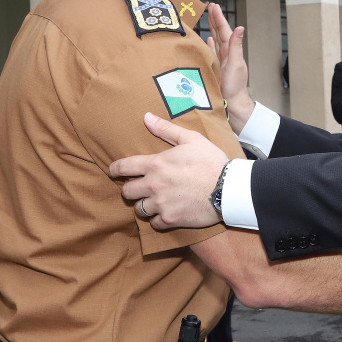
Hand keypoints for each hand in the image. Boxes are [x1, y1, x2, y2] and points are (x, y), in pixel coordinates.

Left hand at [110, 113, 229, 229]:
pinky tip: (165, 213)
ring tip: (152, 202)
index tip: (113, 171)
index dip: (115, 169)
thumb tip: (146, 117)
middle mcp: (153, 185)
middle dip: (130, 189)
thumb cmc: (211, 161)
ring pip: (138, 209)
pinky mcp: (171, 219)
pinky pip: (154, 223)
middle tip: (138, 188)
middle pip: (127, 192)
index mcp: (155, 164)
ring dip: (143, 205)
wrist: (228, 188)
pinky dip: (157, 219)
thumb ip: (166, 129)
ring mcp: (161, 204)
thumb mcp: (191, 139)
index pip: (123, 167)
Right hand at [205, 3, 253, 132]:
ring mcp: (219, 61)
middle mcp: (225, 54)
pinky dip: (207, 46)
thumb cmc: (234, 87)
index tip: (214, 6)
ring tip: (206, 20)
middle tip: (209, 7)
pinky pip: (210, 54)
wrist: (231, 105)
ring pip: (214, 41)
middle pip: (219, 33)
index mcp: (230, 51)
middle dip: (214, 20)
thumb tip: (240, 28)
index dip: (219, 18)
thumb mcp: (236, 64)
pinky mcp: (214, 69)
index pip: (224, 30)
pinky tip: (205, 41)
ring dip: (210, 30)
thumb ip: (236, 46)